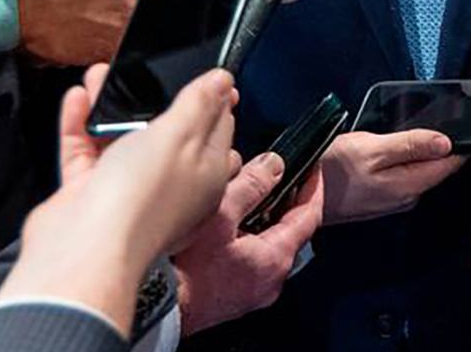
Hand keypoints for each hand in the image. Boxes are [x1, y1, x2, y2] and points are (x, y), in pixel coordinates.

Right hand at [0, 70, 237, 332]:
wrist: (85, 250)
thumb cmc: (141, 201)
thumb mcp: (181, 137)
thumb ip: (198, 106)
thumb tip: (222, 82)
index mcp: (206, 175)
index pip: (217, 132)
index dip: (214, 102)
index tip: (212, 79)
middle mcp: (169, 185)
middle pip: (168, 133)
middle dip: (158, 97)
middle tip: (150, 70)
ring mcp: (128, 191)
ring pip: (123, 138)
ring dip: (112, 105)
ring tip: (103, 75)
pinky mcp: (91, 194)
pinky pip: (86, 152)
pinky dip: (81, 124)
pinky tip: (78, 100)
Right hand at [10, 0, 216, 64]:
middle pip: (187, 4)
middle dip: (198, 12)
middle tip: (203, 19)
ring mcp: (129, 20)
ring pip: (167, 33)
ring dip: (173, 39)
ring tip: (166, 45)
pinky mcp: (112, 48)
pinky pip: (139, 57)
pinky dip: (143, 59)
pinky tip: (140, 59)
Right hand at [173, 150, 325, 333]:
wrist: (157, 305)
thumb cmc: (184, 269)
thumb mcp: (220, 214)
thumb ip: (251, 185)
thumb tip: (273, 165)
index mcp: (276, 257)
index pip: (310, 215)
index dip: (313, 187)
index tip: (313, 168)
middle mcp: (272, 278)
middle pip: (291, 230)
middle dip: (285, 200)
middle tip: (276, 175)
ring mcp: (254, 290)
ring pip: (269, 244)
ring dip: (263, 219)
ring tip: (246, 196)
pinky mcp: (236, 295)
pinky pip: (252, 259)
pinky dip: (247, 239)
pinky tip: (226, 228)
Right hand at [319, 130, 462, 223]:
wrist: (300, 194)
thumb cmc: (331, 170)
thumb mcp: (371, 148)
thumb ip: (410, 145)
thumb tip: (446, 143)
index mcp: (409, 185)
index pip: (450, 165)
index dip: (460, 143)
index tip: (463, 124)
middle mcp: (407, 197)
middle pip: (438, 168)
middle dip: (441, 146)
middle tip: (434, 121)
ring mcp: (394, 199)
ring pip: (421, 171)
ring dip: (421, 152)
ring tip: (410, 133)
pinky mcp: (382, 197)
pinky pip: (405, 176)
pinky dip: (405, 161)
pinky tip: (392, 149)